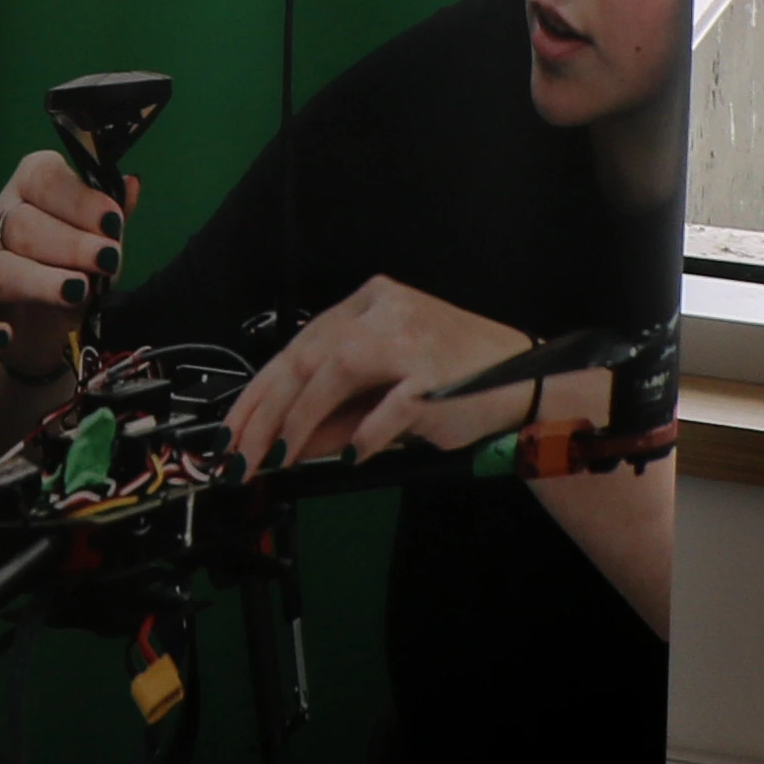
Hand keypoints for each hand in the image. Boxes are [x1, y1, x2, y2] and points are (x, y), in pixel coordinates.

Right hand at [0, 148, 125, 380]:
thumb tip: (131, 184)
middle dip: (69, 243)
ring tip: (77, 290)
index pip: (42, 179)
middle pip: (21, 224)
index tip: (112, 222)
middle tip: (107, 260)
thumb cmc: (75, 269)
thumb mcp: (100, 242)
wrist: (48, 331)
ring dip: (37, 280)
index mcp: (28, 194)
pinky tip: (3, 336)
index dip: (77, 199)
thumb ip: (114, 217)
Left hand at [217, 278, 605, 473]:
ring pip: (332, 372)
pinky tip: (349, 459)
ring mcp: (410, 337)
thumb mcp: (383, 395)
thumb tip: (277, 444)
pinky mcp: (435, 373)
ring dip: (298, 422)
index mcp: (367, 304)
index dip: (256, 395)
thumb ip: (333, 415)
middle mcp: (384, 310)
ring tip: (277, 458)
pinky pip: (387, 408)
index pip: (295, 348)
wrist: (533, 384)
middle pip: (303, 357)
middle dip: (263, 413)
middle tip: (239, 457)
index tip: (230, 435)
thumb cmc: (455, 384)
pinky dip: (364, 436)